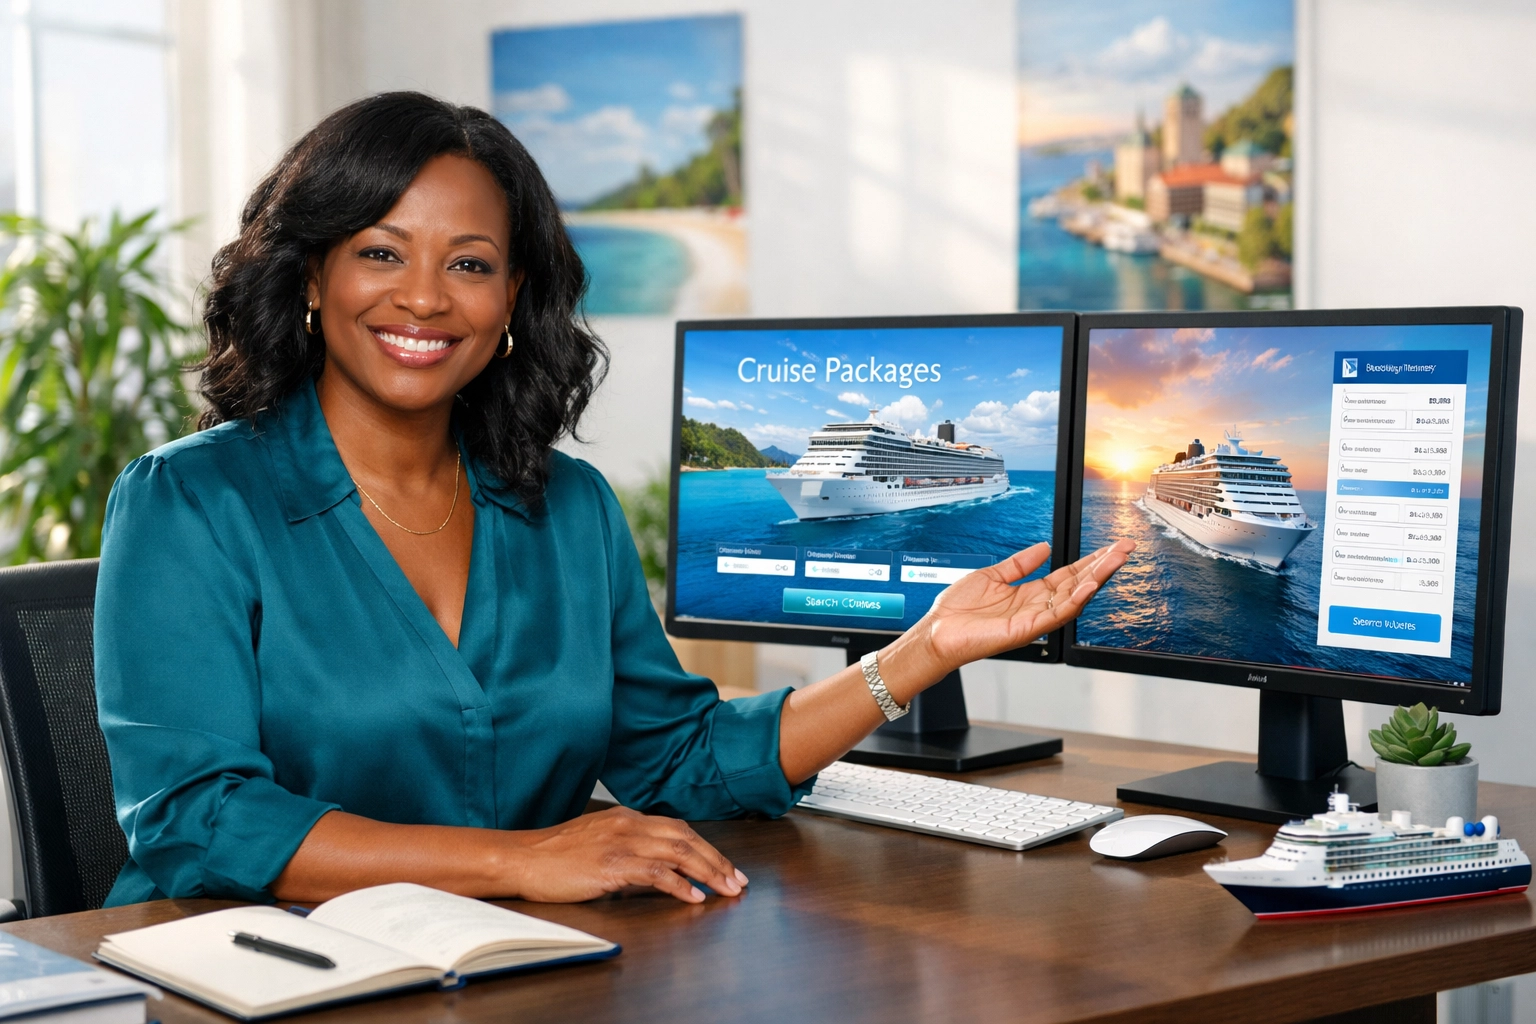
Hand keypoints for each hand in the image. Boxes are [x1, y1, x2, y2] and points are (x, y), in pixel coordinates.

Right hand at [505, 806, 748, 903]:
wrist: (522, 857)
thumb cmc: (554, 855)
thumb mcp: (598, 840)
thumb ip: (627, 845)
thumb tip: (655, 865)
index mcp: (627, 818)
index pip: (678, 828)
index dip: (706, 847)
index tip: (725, 865)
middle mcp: (629, 824)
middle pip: (686, 838)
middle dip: (717, 859)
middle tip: (737, 879)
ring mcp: (621, 843)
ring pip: (678, 852)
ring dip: (708, 871)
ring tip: (726, 889)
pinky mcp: (612, 864)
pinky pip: (655, 872)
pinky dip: (680, 884)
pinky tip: (693, 896)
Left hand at [884, 540, 1134, 688]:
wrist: (937, 632)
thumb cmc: (959, 609)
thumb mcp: (994, 575)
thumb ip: (1021, 563)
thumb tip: (1044, 547)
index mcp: (1030, 593)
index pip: (1069, 574)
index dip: (1091, 560)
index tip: (1111, 547)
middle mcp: (1037, 606)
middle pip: (1078, 583)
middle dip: (1104, 565)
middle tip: (1126, 547)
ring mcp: (1034, 619)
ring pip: (1074, 597)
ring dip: (1097, 578)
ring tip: (1116, 559)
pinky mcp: (1026, 630)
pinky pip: (1056, 614)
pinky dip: (1074, 599)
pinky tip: (1089, 584)